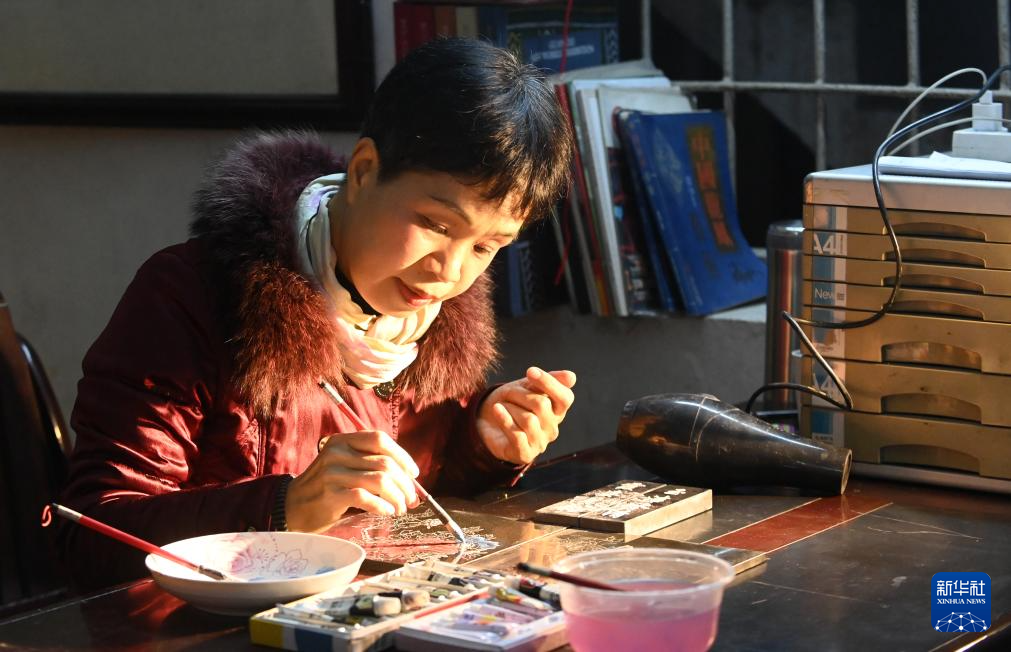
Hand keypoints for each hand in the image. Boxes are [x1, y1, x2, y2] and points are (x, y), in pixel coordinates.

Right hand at [284, 430, 421, 532]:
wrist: (291, 507)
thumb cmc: (324, 489)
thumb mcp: (343, 467)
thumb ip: (370, 466)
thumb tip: (410, 481)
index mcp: (342, 441)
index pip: (380, 440)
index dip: (402, 456)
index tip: (414, 474)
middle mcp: (337, 452)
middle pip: (385, 462)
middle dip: (405, 484)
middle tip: (412, 500)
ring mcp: (332, 472)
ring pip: (380, 480)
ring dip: (397, 497)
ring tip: (401, 508)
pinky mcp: (330, 493)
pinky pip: (366, 497)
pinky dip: (382, 506)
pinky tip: (386, 512)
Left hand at [477, 367, 575, 464]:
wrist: (488, 424)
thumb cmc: (513, 404)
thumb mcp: (528, 387)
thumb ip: (548, 381)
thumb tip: (572, 377)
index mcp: (558, 411)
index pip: (565, 398)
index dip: (549, 383)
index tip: (530, 371)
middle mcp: (552, 428)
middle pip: (542, 405)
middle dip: (520, 394)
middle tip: (507, 392)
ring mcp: (540, 443)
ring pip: (528, 419)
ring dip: (510, 408)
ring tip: (500, 406)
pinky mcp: (524, 454)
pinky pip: (517, 435)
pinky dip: (505, 419)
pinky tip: (497, 409)